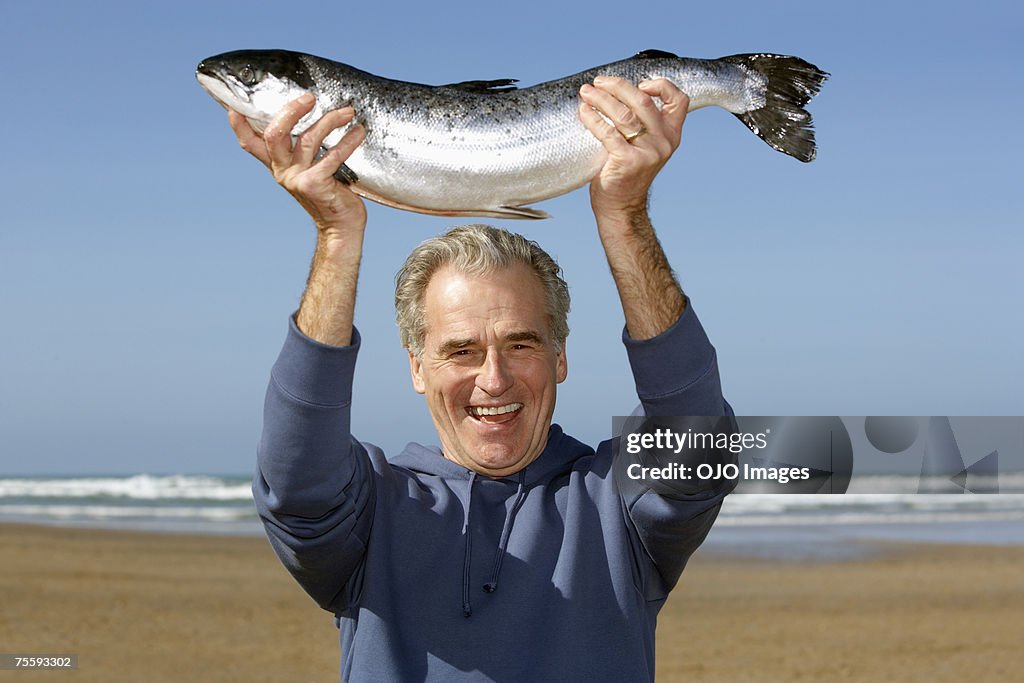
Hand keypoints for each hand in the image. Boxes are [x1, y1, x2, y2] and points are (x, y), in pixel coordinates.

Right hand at [228, 94, 366, 239]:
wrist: (341, 226)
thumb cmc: (329, 194)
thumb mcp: (309, 170)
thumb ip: (303, 150)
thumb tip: (313, 116)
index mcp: (277, 165)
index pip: (250, 143)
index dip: (239, 125)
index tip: (233, 106)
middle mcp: (283, 171)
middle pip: (275, 134)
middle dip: (291, 111)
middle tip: (309, 98)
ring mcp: (297, 179)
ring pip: (308, 139)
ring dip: (330, 121)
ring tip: (347, 112)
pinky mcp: (315, 184)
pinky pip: (332, 156)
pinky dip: (348, 141)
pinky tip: (358, 132)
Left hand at [578, 77, 688, 219]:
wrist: (620, 206)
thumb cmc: (626, 171)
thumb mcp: (644, 145)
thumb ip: (642, 123)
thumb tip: (615, 90)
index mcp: (671, 134)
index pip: (678, 100)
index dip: (661, 85)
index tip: (640, 83)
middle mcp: (663, 142)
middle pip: (642, 101)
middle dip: (617, 86)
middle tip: (598, 82)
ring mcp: (647, 152)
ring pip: (623, 114)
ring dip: (600, 98)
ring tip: (585, 92)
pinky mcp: (628, 161)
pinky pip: (608, 132)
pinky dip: (592, 118)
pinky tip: (583, 112)